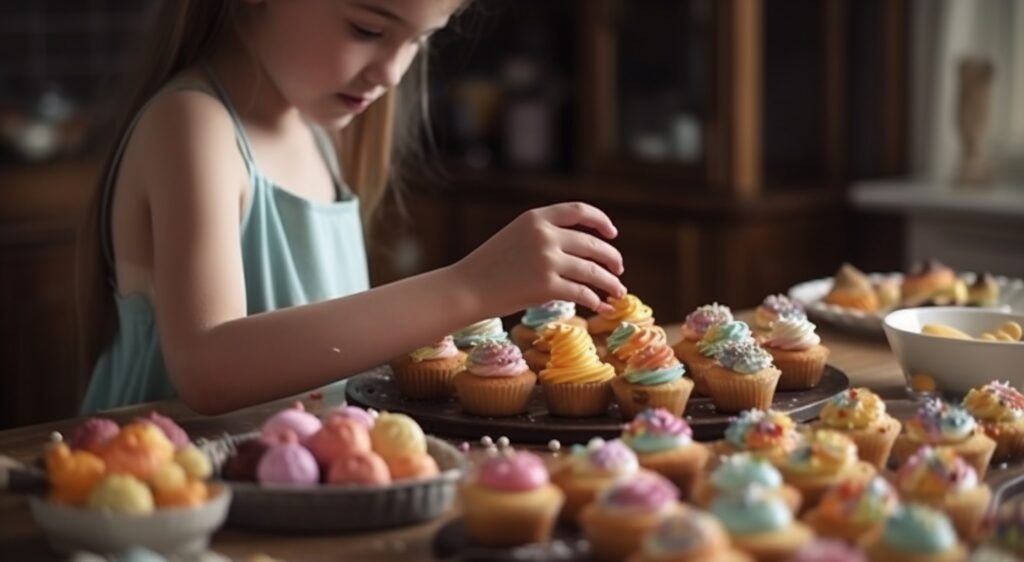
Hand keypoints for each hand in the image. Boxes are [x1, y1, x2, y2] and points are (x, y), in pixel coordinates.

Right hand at [452, 202, 625, 315]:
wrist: (466, 287)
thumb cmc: (490, 266)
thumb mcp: (516, 236)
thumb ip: (545, 235)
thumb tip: (583, 250)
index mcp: (536, 218)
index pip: (579, 210)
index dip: (601, 221)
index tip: (612, 234)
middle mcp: (544, 235)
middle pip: (593, 244)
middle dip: (612, 258)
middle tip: (619, 270)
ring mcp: (547, 260)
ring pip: (593, 271)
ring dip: (610, 283)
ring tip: (618, 291)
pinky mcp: (547, 286)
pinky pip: (582, 292)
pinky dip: (596, 300)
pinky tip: (601, 306)